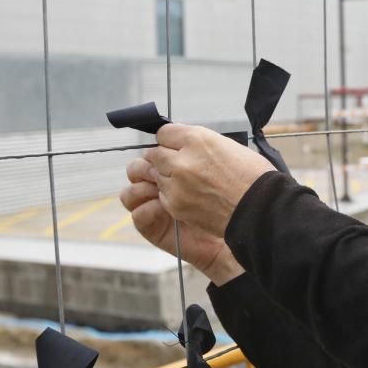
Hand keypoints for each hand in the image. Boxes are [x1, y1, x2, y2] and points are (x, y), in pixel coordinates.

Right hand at [120, 156, 243, 285]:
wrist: (238, 228)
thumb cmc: (230, 197)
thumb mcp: (211, 166)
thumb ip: (189, 153)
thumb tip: (171, 139)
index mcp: (173, 168)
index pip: (152, 152)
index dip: (157, 149)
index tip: (170, 151)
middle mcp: (161, 186)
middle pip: (136, 169)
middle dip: (145, 166)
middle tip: (161, 171)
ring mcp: (155, 207)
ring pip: (129, 192)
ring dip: (142, 188)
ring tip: (159, 191)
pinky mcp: (153, 228)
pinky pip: (138, 215)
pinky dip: (148, 209)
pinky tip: (164, 209)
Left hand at [145, 124, 274, 237]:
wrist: (261, 209)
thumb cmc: (252, 177)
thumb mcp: (227, 145)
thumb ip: (199, 144)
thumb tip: (182, 145)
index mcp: (197, 139)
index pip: (163, 133)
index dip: (171, 140)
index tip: (176, 145)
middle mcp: (182, 160)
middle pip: (156, 154)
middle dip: (166, 158)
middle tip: (181, 166)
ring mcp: (176, 184)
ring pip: (158, 175)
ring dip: (169, 177)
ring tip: (192, 184)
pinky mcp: (175, 205)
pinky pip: (164, 195)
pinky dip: (173, 195)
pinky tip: (193, 197)